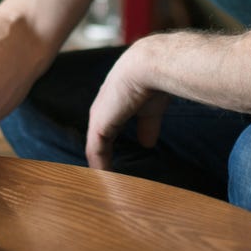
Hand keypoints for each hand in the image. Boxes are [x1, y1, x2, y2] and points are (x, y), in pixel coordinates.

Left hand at [85, 40, 169, 170]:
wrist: (148, 66)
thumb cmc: (154, 80)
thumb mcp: (151, 108)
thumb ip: (147, 126)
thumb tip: (147, 144)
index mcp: (114, 102)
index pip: (108, 127)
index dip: (111, 143)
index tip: (117, 160)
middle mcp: (102, 109)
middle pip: (98, 138)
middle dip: (102, 156)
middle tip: (108, 178)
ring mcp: (98, 117)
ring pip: (96, 147)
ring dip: (100, 164)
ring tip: (105, 183)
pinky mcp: (98, 126)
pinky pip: (95, 152)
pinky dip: (100, 166)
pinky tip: (105, 180)